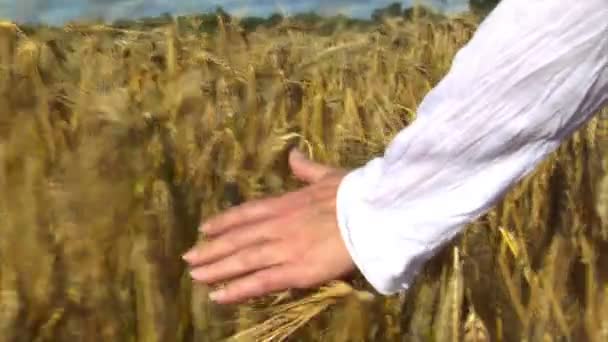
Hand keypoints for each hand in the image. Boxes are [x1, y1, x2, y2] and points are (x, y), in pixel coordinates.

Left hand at [182, 149, 355, 303]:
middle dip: (211, 248)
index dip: (224, 222)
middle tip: (188, 257)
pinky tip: (217, 296)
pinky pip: (260, 282)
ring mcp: (283, 249)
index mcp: (285, 203)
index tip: (204, 228)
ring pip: (242, 260)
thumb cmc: (355, 195)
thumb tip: (293, 154)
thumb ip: (306, 169)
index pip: (246, 213)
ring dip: (216, 268)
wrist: (373, 215)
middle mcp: (277, 226)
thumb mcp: (328, 175)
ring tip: (194, 275)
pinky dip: (237, 290)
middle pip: (237, 239)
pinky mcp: (295, 271)